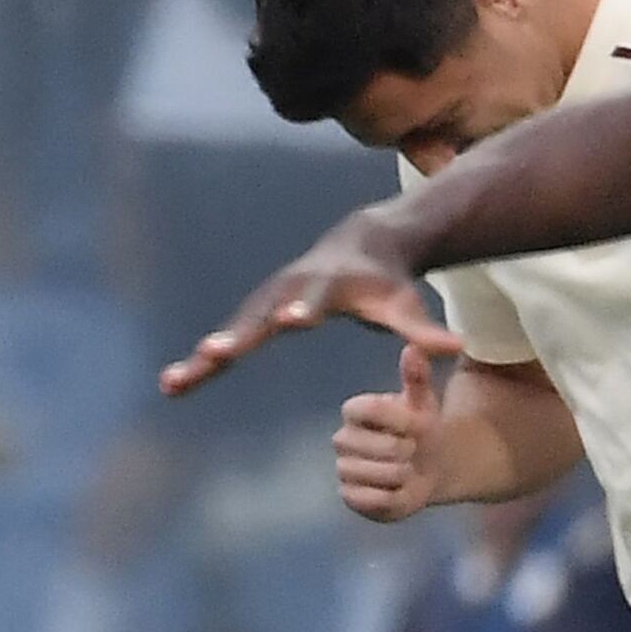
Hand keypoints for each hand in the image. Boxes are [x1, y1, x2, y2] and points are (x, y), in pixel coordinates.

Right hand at [162, 213, 454, 393]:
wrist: (361, 246)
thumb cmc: (387, 287)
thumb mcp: (405, 307)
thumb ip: (424, 333)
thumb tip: (457, 348)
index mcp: (326, 289)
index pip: (312, 302)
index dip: (300, 311)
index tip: (287, 322)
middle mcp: (287, 292)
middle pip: (257, 318)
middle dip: (234, 337)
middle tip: (211, 353)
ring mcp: (264, 302)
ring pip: (231, 333)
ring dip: (203, 358)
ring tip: (173, 382)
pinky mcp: (252, 315)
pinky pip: (224, 342)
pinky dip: (200, 363)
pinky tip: (172, 385)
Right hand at [330, 346, 447, 522]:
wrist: (429, 466)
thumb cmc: (422, 429)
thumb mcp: (423, 401)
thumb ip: (416, 378)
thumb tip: (413, 348)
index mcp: (354, 411)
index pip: (368, 409)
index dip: (401, 420)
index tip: (419, 423)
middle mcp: (342, 439)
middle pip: (381, 446)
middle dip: (408, 450)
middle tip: (415, 450)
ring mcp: (343, 470)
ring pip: (379, 474)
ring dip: (406, 474)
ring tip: (410, 470)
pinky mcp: (350, 497)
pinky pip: (374, 500)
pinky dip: (396, 497)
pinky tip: (402, 490)